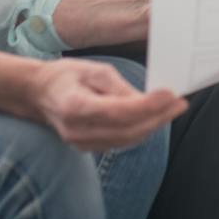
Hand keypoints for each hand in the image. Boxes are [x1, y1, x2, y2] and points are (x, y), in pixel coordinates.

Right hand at [26, 58, 183, 150]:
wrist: (38, 95)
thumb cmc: (65, 77)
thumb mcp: (93, 71)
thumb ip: (119, 88)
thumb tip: (147, 101)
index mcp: (75, 107)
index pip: (119, 112)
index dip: (148, 106)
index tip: (170, 94)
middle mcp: (78, 131)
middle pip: (128, 130)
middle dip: (159, 117)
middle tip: (180, 102)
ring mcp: (82, 143)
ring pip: (128, 140)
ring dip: (154, 125)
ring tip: (172, 108)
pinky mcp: (88, 147)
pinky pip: (121, 142)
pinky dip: (141, 130)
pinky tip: (154, 117)